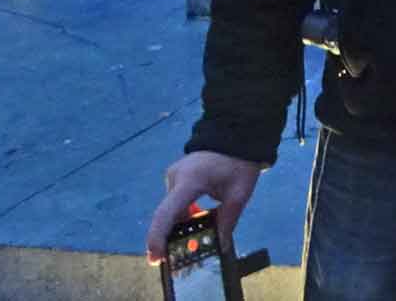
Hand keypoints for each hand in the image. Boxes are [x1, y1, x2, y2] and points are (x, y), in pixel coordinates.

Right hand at [144, 151, 261, 262]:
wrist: (236, 138)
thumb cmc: (239, 163)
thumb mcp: (239, 194)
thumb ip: (228, 221)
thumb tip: (220, 246)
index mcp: (190, 180)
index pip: (167, 213)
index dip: (158, 237)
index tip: (155, 258)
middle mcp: (176, 177)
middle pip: (168, 215)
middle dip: (172, 237)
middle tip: (178, 258)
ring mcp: (173, 175)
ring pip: (172, 210)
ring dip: (182, 224)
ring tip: (199, 233)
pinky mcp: (176, 176)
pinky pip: (176, 201)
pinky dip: (185, 213)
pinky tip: (199, 217)